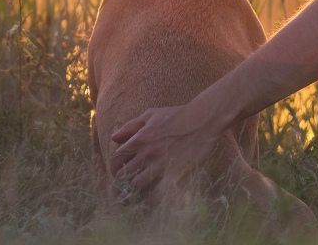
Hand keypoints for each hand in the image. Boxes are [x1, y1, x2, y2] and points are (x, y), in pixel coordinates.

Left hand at [108, 103, 222, 193]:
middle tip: (126, 187)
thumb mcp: (151, 115)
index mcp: (139, 139)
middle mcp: (146, 153)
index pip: (116, 160)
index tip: (119, 173)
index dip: (114, 169)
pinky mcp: (174, 174)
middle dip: (121, 182)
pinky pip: (157, 194)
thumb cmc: (178, 115)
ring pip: (136, 186)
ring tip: (137, 195)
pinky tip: (151, 201)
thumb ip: (130, 126)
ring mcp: (160, 165)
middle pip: (123, 175)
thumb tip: (113, 138)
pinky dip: (151, 200)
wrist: (204, 120)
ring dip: (135, 191)